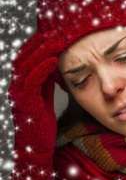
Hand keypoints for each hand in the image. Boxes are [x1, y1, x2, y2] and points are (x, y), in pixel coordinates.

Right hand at [9, 34, 64, 179]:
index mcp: (22, 85)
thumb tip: (54, 66)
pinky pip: (33, 81)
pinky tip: (52, 59)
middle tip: (53, 33)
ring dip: (41, 52)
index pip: (27, 59)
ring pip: (27, 66)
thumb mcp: (43, 98)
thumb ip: (46, 83)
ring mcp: (19, 94)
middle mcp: (17, 86)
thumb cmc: (41, 122)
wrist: (36, 146)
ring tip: (55, 41)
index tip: (52, 36)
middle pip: (24, 58)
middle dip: (38, 44)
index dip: (38, 46)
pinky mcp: (26, 102)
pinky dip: (42, 68)